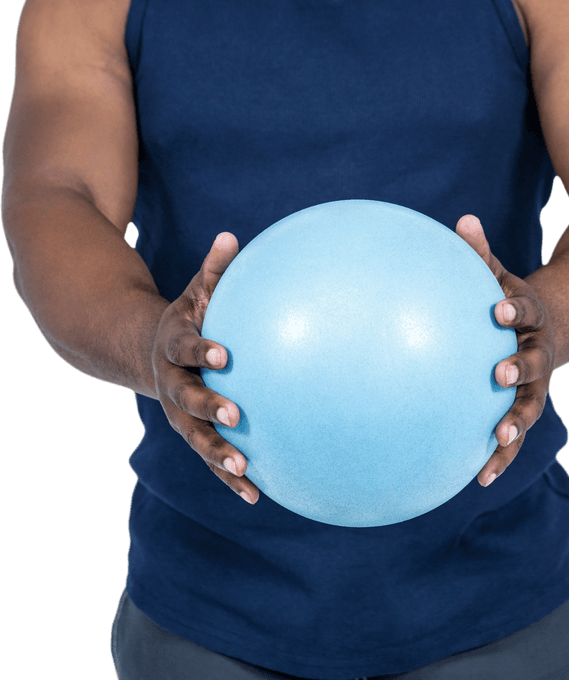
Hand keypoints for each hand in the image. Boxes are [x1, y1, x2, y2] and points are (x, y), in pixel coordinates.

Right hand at [151, 232, 259, 503]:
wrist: (149, 353)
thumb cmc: (188, 318)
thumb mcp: (196, 292)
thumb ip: (214, 269)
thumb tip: (230, 236)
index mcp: (174, 346)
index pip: (188, 348)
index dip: (203, 351)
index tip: (224, 355)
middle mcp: (172, 384)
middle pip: (186, 399)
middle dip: (208, 407)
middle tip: (234, 415)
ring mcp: (179, 413)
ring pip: (196, 438)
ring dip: (218, 454)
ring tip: (244, 469)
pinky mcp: (193, 433)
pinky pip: (210, 458)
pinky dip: (228, 477)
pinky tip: (256, 495)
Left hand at [456, 214, 554, 486]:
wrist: (551, 327)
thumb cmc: (508, 298)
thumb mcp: (498, 274)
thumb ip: (480, 252)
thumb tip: (463, 220)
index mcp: (531, 316)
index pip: (524, 308)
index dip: (515, 308)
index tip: (499, 309)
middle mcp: (540, 353)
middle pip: (534, 362)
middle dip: (519, 368)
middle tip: (500, 374)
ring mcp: (536, 384)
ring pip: (530, 407)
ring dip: (516, 425)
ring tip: (498, 442)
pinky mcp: (524, 408)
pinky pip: (513, 434)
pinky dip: (499, 456)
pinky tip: (477, 478)